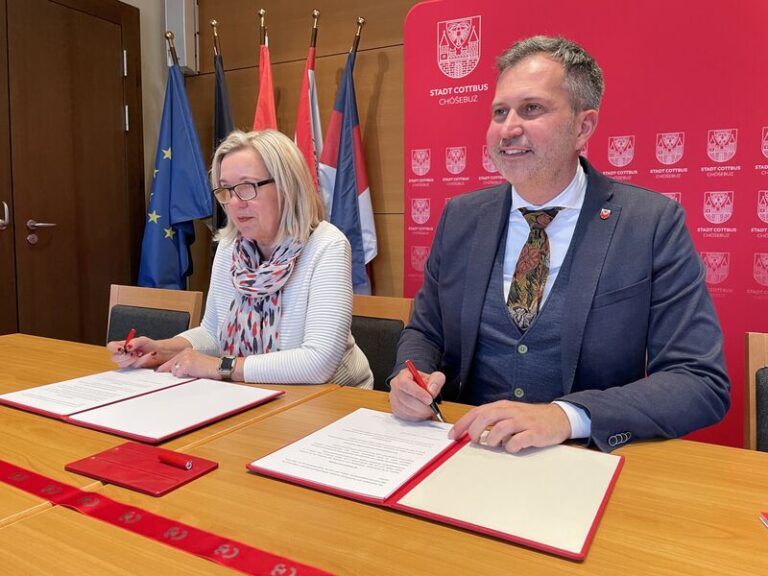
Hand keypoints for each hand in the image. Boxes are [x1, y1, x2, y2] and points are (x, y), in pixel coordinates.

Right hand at [107, 336, 162, 368]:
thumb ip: (135, 342)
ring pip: (122, 365)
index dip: (114, 348)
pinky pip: (131, 369)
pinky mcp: (132, 369)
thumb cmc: (149, 345)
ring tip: (141, 354)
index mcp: (121, 345)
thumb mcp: (143, 340)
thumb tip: (127, 346)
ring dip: (132, 360)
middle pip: (114, 358)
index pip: (111, 346)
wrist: (158, 353)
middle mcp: (122, 355)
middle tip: (134, 353)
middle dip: (124, 356)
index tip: (122, 349)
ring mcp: (126, 363)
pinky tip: (145, 358)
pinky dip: (139, 363)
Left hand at [157, 349, 219, 379]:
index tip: (158, 372)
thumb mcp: (195, 364)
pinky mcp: (187, 364)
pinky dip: (184, 377)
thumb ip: (184, 366)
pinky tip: (194, 374)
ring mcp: (185, 358)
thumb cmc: (210, 368)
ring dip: (180, 375)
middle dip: (168, 373)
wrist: (220, 367)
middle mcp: (184, 352)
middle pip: (169, 365)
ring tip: (192, 374)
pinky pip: (178, 374)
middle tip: (168, 376)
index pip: (171, 361)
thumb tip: (172, 373)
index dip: (164, 368)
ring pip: (173, 371)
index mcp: (186, 351)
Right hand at [389, 367, 445, 420]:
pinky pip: (405, 416)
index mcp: (404, 375)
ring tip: (428, 410)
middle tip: (432, 408)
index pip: (405, 383)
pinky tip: (422, 413)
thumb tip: (431, 391)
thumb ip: (436, 381)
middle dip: (421, 406)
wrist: (420, 389)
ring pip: (405, 409)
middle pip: (405, 398)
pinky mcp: (395, 409)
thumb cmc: (425, 383)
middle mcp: (395, 386)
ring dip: (420, 412)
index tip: (429, 399)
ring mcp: (394, 398)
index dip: (417, 392)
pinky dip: (416, 417)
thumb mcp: (435, 377)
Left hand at [450, 401, 571, 452]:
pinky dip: (511, 446)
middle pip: (486, 416)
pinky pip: (518, 440)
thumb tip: (472, 433)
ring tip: (493, 444)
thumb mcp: (509, 415)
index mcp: (503, 407)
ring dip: (492, 439)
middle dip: (474, 429)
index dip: (463, 423)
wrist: (559, 418)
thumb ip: (492, 422)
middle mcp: (511, 411)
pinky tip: (512, 447)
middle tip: (472, 440)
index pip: (478, 412)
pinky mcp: (535, 433)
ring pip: (501, 427)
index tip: (453, 435)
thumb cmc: (530, 418)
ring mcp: (523, 422)